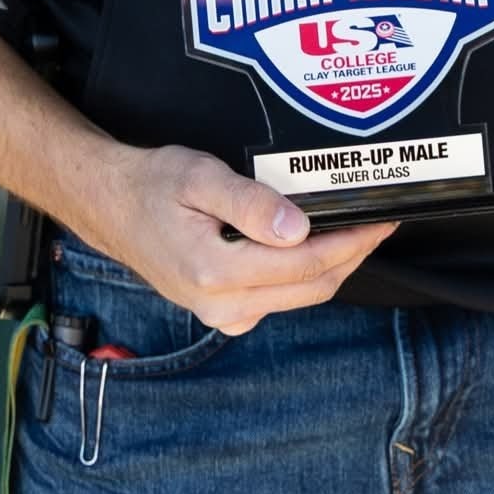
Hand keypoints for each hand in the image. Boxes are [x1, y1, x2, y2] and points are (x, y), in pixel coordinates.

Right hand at [82, 141, 397, 335]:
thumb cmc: (152, 185)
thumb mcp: (198, 178)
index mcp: (217, 274)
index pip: (307, 264)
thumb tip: (299, 229)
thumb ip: (249, 204)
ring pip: (301, 295)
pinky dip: (309, 273)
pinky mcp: (226, 310)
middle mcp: (224, 306)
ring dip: (335, 265)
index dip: (352, 243)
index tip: (381, 220)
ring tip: (358, 229)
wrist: (112, 207)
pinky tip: (318, 245)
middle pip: (313, 287)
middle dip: (354, 255)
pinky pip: (282, 297)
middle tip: (381, 222)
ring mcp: (225, 315)